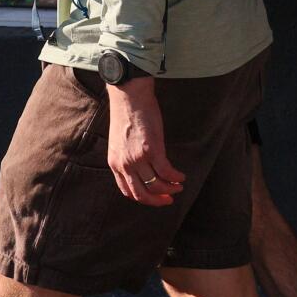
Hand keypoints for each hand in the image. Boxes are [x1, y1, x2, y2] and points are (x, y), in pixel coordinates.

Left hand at [106, 78, 184, 206]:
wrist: (129, 95)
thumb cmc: (126, 113)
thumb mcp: (119, 141)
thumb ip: (126, 156)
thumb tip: (140, 166)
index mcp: (115, 163)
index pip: (127, 191)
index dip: (143, 198)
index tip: (155, 197)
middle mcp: (124, 164)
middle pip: (141, 194)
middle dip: (157, 200)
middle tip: (169, 199)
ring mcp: (137, 158)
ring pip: (156, 185)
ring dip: (170, 189)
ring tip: (179, 186)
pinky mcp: (152, 150)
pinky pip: (166, 172)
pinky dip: (175, 177)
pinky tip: (181, 176)